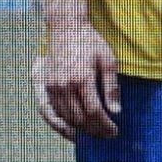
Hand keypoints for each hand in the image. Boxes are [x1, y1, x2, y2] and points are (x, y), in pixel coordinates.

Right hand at [38, 24, 120, 139]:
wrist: (65, 27)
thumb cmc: (90, 42)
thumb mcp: (107, 60)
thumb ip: (111, 87)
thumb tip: (115, 111)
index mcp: (82, 78)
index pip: (94, 111)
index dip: (105, 125)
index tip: (114, 131)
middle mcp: (64, 84)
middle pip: (79, 119)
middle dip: (94, 130)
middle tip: (106, 135)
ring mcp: (53, 86)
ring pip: (66, 118)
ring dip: (81, 129)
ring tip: (94, 132)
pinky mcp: (46, 86)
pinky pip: (54, 112)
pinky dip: (65, 123)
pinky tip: (76, 127)